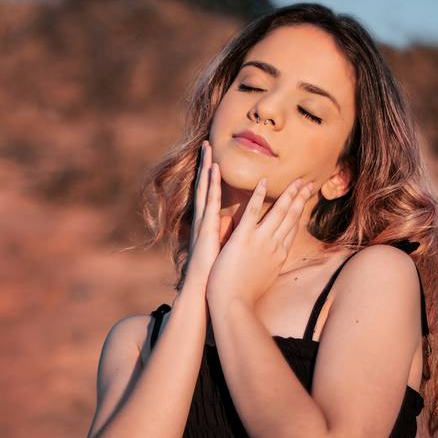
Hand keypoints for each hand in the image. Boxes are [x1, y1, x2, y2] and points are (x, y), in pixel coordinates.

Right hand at [183, 140, 234, 286]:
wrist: (204, 293)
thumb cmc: (214, 278)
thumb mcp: (223, 254)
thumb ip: (226, 238)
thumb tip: (232, 228)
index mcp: (208, 227)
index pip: (211, 197)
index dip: (211, 178)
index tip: (213, 161)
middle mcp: (204, 222)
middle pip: (205, 187)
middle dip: (206, 165)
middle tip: (207, 144)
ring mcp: (204, 224)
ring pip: (205, 189)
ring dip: (206, 167)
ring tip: (208, 147)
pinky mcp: (207, 229)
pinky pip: (210, 201)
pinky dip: (211, 184)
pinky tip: (212, 168)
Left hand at [206, 177, 311, 309]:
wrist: (234, 304)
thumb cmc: (244, 296)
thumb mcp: (263, 279)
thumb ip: (267, 264)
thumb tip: (270, 260)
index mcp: (278, 256)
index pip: (292, 228)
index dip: (300, 213)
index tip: (305, 200)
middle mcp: (274, 246)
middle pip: (291, 217)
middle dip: (300, 198)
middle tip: (308, 182)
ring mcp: (260, 241)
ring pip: (279, 212)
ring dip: (288, 194)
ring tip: (296, 180)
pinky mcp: (243, 238)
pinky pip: (253, 212)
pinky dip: (258, 196)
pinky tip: (263, 182)